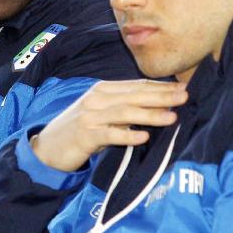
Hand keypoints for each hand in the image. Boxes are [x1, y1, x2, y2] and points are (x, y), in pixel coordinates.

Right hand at [31, 79, 187, 171]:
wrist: (47, 146)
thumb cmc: (79, 130)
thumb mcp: (100, 113)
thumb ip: (124, 107)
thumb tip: (159, 107)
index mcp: (101, 90)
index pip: (136, 85)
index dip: (160, 86)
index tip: (182, 88)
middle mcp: (95, 99)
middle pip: (133, 96)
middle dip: (160, 96)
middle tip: (184, 97)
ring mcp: (89, 117)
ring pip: (124, 112)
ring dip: (149, 114)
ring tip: (171, 117)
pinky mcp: (84, 136)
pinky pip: (109, 134)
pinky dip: (127, 134)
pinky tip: (143, 136)